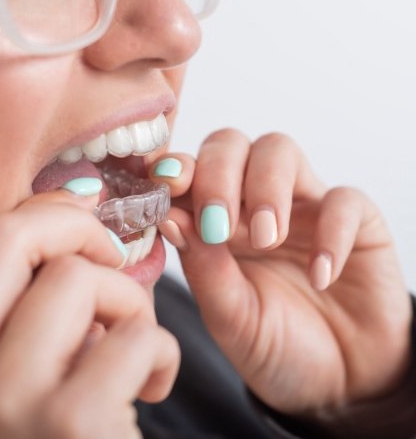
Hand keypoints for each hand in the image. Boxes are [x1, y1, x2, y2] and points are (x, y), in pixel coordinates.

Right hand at [0, 190, 178, 438]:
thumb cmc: (60, 431)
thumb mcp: (26, 363)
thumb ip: (35, 296)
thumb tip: (76, 196)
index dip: (48, 216)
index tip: (89, 233)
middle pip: (12, 236)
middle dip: (81, 231)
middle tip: (114, 258)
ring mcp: (4, 404)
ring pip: (82, 279)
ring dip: (130, 302)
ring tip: (135, 347)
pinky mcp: (69, 428)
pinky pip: (135, 337)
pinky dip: (160, 352)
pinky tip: (151, 386)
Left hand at [151, 131, 411, 414]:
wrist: (336, 380)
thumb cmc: (274, 344)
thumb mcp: (229, 316)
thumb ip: (202, 268)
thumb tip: (170, 218)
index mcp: (216, 221)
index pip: (191, 170)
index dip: (177, 169)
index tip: (169, 185)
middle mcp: (255, 203)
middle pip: (231, 145)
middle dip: (218, 174)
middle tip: (220, 224)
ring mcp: (303, 206)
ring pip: (279, 151)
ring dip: (266, 190)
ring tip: (267, 241)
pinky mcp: (356, 220)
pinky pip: (344, 199)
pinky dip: (330, 231)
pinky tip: (321, 275)